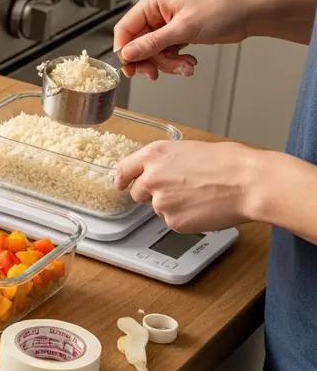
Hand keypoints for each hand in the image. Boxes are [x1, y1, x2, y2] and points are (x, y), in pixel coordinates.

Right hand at [114, 0, 254, 79]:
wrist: (249, 14)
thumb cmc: (221, 9)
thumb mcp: (183, 29)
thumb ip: (152, 43)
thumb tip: (127, 54)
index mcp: (152, 3)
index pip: (125, 29)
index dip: (125, 50)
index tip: (130, 68)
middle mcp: (157, 13)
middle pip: (138, 45)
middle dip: (151, 61)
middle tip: (156, 74)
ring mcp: (167, 26)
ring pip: (153, 53)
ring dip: (167, 64)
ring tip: (185, 66)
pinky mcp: (178, 35)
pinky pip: (167, 54)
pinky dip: (176, 62)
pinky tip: (189, 62)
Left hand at [114, 140, 263, 232]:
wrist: (249, 183)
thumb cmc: (229, 163)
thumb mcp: (189, 149)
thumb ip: (165, 161)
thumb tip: (158, 169)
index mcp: (154, 155)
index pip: (123, 168)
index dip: (122, 178)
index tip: (121, 184)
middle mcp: (151, 178)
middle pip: (137, 192)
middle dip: (152, 194)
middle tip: (178, 191)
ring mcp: (160, 201)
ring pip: (158, 208)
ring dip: (172, 205)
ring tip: (199, 196)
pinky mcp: (173, 221)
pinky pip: (173, 221)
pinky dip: (186, 218)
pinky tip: (204, 208)